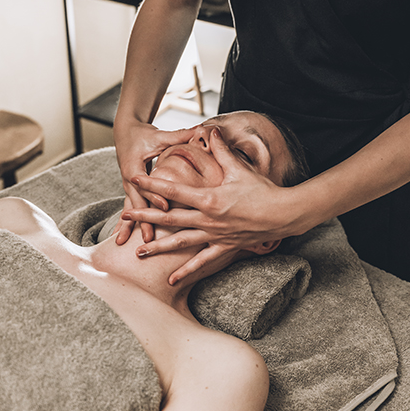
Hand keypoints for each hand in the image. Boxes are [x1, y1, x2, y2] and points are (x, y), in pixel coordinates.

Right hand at [113, 119, 195, 244]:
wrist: (125, 132)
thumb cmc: (145, 134)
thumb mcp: (161, 136)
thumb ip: (180, 135)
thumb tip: (200, 129)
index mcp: (134, 166)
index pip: (146, 184)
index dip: (155, 195)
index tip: (166, 206)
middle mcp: (128, 178)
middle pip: (136, 201)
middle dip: (142, 220)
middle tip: (148, 237)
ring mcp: (127, 185)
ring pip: (130, 208)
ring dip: (129, 226)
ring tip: (125, 243)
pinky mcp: (129, 189)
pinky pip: (129, 208)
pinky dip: (125, 223)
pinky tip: (121, 237)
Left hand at [122, 128, 299, 283]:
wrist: (283, 214)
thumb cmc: (262, 190)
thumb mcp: (239, 169)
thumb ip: (222, 151)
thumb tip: (211, 131)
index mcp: (209, 198)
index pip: (174, 189)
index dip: (153, 183)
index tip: (135, 178)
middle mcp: (208, 219)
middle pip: (171, 217)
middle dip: (147, 215)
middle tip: (126, 216)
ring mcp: (215, 235)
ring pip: (181, 242)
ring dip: (159, 247)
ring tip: (140, 252)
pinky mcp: (224, 247)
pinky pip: (202, 261)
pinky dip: (187, 270)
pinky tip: (171, 280)